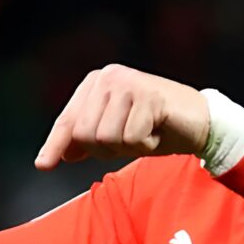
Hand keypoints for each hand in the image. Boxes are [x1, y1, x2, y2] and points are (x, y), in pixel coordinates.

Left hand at [34, 64, 209, 169]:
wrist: (199, 120)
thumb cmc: (156, 126)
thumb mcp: (115, 134)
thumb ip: (86, 141)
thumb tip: (55, 157)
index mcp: (96, 83)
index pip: (68, 121)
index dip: (55, 145)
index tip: (43, 166)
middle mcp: (109, 77)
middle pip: (85, 134)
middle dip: (108, 149)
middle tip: (132, 138)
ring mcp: (129, 84)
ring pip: (106, 138)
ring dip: (129, 146)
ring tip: (146, 132)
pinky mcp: (149, 95)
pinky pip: (132, 138)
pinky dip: (146, 144)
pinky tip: (158, 130)